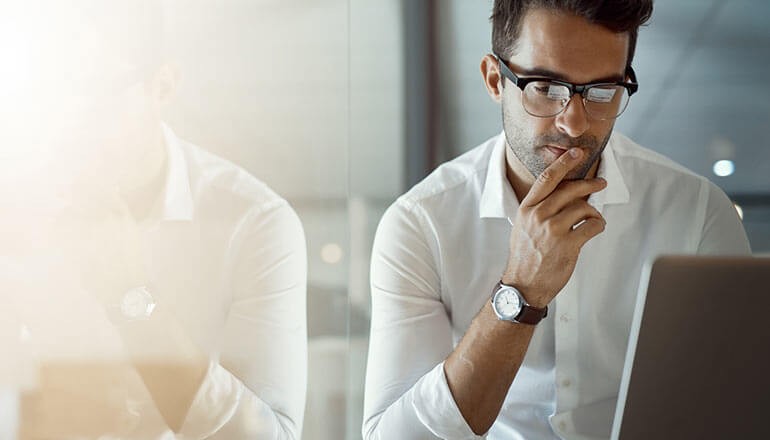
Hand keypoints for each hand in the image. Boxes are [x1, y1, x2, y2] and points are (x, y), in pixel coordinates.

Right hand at [502, 148, 606, 306]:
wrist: (523, 285)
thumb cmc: (525, 257)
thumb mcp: (523, 227)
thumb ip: (539, 209)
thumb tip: (563, 194)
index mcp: (527, 209)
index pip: (547, 179)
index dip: (563, 163)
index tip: (576, 153)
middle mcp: (539, 216)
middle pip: (570, 190)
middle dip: (590, 184)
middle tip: (600, 183)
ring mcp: (553, 230)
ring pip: (584, 207)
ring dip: (594, 212)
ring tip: (593, 219)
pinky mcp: (568, 244)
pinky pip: (592, 225)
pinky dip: (598, 225)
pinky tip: (595, 229)